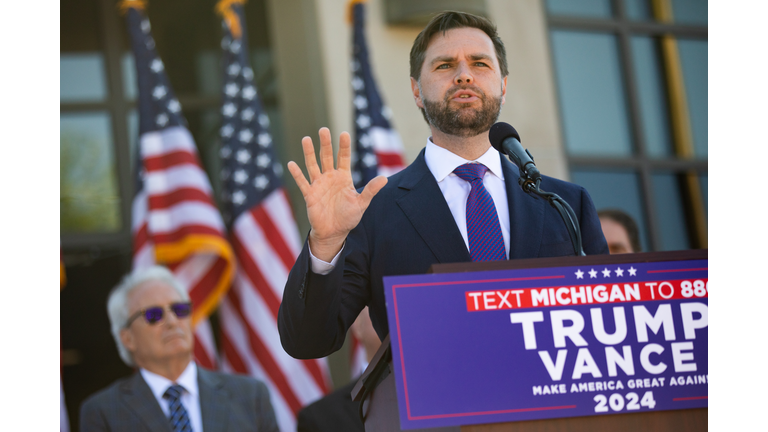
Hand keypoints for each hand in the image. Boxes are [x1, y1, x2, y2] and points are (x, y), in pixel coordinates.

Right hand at [287, 128, 387, 260]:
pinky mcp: (310, 195)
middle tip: (323, 130)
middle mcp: (330, 178)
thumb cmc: (349, 217)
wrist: (334, 233)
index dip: (344, 146)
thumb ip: (371, 190)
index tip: (344, 133)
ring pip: (312, 165)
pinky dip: (297, 174)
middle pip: (326, 157)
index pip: (343, 158)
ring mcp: (319, 185)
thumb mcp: (362, 203)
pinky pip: (302, 183)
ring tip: (306, 139)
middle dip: (325, 144)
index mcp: (343, 177)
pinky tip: (291, 164)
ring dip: (309, 153)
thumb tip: (384, 178)